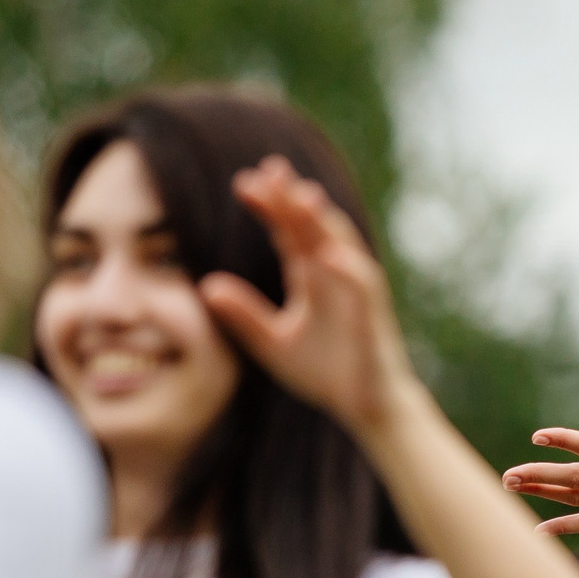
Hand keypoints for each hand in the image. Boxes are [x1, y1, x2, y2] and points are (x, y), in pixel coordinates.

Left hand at [204, 157, 420, 436]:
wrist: (366, 408)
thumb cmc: (325, 374)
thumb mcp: (271, 343)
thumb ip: (244, 315)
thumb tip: (206, 286)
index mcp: (312, 277)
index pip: (288, 232)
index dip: (270, 207)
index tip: (244, 184)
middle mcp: (336, 275)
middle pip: (313, 227)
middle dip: (293, 198)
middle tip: (269, 168)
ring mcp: (356, 292)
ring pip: (341, 246)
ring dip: (323, 222)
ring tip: (300, 196)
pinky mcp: (372, 316)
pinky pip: (361, 286)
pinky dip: (346, 269)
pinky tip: (325, 254)